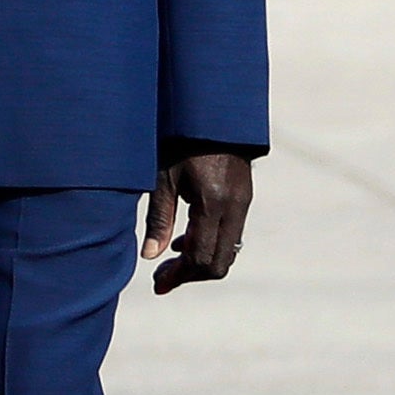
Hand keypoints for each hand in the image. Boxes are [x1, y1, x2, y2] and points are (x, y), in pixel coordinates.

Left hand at [145, 149, 252, 291]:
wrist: (213, 111)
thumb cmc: (181, 140)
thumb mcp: (163, 178)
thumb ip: (159, 219)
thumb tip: (150, 258)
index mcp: (213, 203)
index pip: (201, 258)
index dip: (178, 276)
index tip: (158, 284)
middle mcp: (234, 207)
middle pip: (219, 263)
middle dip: (190, 275)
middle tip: (161, 277)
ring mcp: (243, 203)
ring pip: (228, 252)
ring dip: (200, 262)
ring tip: (168, 260)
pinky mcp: (244, 198)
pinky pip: (231, 235)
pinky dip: (209, 245)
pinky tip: (184, 240)